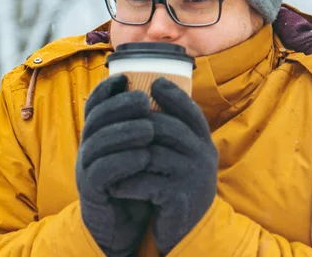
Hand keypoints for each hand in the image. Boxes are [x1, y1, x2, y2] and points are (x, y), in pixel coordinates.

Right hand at [76, 74, 153, 256]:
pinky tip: (143, 157)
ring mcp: (86, 167)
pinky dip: (123, 162)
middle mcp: (88, 146)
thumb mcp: (138, 147)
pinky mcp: (91, 190)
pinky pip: (102, 172)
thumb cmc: (135, 177)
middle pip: (96, 119)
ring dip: (124, 132)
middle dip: (119, 106)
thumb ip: (144, 122)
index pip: (95, 104)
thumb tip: (165, 89)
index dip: (105, 89)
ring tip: (149, 128)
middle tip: (143, 100)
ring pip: (98, 143)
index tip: (124, 77)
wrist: (123, 220)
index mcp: (98, 132)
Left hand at [108, 77, 218, 254]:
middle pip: (167, 127)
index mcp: (204, 142)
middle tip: (115, 122)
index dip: (173, 94)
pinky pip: (146, 183)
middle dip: (138, 122)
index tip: (153, 82)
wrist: (189, 229)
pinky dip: (127, 183)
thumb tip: (154, 92)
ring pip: (153, 154)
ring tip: (107, 155)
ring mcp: (193, 177)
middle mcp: (203, 156)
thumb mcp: (184, 156)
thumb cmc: (179, 185)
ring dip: (127, 154)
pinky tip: (114, 185)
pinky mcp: (178, 197)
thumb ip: (173, 132)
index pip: (191, 111)